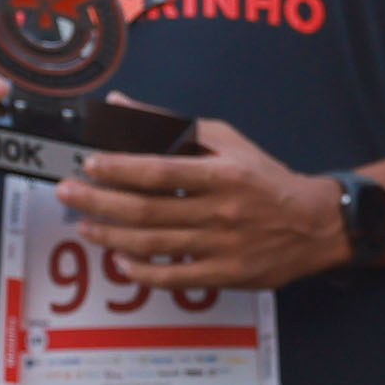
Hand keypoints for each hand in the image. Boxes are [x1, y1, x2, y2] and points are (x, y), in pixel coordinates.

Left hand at [58, 120, 347, 290]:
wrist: (316, 224)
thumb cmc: (266, 179)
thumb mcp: (228, 141)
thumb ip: (174, 125)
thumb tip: (122, 107)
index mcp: (223, 175)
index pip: (160, 172)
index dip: (119, 168)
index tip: (90, 164)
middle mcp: (222, 212)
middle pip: (147, 209)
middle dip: (99, 200)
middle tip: (68, 192)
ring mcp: (223, 247)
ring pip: (153, 244)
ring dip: (111, 235)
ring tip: (85, 224)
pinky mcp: (227, 275)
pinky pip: (174, 278)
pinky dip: (142, 271)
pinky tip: (120, 261)